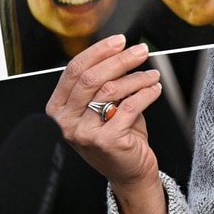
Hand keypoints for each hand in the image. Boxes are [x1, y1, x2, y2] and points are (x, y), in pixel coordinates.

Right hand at [46, 34, 162, 193]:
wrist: (129, 172)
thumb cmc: (117, 136)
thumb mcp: (103, 107)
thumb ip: (103, 83)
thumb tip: (119, 52)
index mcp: (59, 108)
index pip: (74, 70)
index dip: (98, 51)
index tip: (119, 41)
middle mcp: (65, 121)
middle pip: (91, 78)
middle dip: (119, 59)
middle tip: (140, 51)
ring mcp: (83, 133)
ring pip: (111, 90)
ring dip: (137, 77)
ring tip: (152, 75)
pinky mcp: (105, 141)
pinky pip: (129, 106)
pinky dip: (146, 93)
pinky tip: (154, 88)